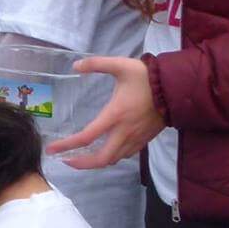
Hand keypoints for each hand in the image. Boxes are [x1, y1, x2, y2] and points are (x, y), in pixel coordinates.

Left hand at [47, 55, 163, 168]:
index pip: (87, 136)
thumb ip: (97, 64)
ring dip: (96, 162)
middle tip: (66, 160)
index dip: (67, 145)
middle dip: (82, 163)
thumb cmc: (146, 77)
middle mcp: (125, 131)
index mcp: (115, 115)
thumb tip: (75, 65)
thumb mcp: (120, 65)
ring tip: (82, 157)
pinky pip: (125, 155)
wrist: (177, 87)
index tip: (52, 148)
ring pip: (114, 160)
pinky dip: (111, 157)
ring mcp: (136, 138)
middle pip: (101, 159)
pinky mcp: (144, 139)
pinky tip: (104, 151)